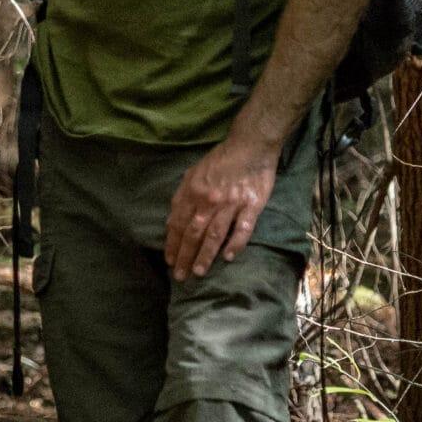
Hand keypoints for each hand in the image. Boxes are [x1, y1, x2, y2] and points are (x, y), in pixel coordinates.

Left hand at [163, 134, 280, 280]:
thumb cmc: (220, 160)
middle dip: (185, 256)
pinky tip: (228, 258)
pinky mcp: (252, 205)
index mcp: (193, 191)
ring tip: (199, 272)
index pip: (179, 223)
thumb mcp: (193, 173)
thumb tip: (171, 221)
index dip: (173, 244)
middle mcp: (210, 200)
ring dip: (205, 256)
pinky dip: (235, 244)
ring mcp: (231, 203)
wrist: (251, 145)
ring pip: (215, 235)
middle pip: (194, 233)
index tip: (170, 261)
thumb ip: (181, 196)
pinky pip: (242, 229)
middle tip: (181, 276)